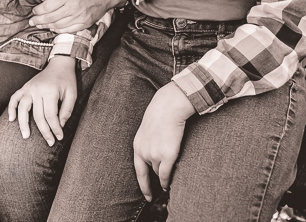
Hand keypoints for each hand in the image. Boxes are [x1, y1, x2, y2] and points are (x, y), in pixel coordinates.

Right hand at [7, 56, 76, 145]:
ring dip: (23, 124)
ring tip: (26, 136)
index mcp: (50, 91)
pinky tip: (11, 119)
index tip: (59, 137)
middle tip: (49, 142)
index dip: (55, 128)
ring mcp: (28, 88)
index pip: (51, 115)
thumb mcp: (72, 94)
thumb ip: (67, 110)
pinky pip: (14, 98)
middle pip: (38, 115)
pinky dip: (11, 108)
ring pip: (22, 108)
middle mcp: (37, 90)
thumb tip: (60, 125)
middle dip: (44, 131)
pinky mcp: (24, 88)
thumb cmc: (67, 80)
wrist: (59, 65)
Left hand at [29, 0, 126, 33]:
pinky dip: (59, 30)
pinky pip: (69, 30)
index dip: (38, 10)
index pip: (48, 6)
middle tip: (32, 21)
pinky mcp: (85, 23)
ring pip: (58, 25)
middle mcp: (73, 7)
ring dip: (47, 26)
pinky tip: (53, 28)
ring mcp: (80, 17)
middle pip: (51, 18)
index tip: (34, 10)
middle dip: (39, 20)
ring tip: (40, 25)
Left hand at [133, 82, 195, 201]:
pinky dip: (167, 182)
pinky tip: (168, 186)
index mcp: (137, 146)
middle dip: (155, 179)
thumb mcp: (148, 130)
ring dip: (163, 177)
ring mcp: (155, 155)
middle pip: (151, 171)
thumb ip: (148, 144)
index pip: (138, 170)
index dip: (142, 184)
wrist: (168, 108)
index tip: (146, 196)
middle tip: (159, 190)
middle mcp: (144, 153)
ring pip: (160, 172)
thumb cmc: (160, 116)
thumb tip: (155, 157)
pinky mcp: (167, 156)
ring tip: (168, 180)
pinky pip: (166, 175)